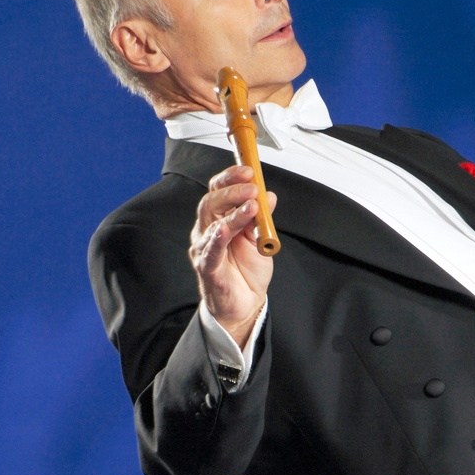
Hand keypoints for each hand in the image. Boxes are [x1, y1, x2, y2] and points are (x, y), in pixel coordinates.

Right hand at [190, 164, 276, 343]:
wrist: (245, 304)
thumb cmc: (247, 272)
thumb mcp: (259, 239)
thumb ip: (262, 218)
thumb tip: (269, 196)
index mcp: (220, 219)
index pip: (218, 191)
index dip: (231, 178)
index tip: (248, 170)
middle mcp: (208, 231)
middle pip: (211, 202)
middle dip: (232, 191)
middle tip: (252, 187)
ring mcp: (205, 249)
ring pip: (213, 224)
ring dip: (233, 212)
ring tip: (251, 205)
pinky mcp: (207, 268)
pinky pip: (210, 251)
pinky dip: (217, 239)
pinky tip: (224, 229)